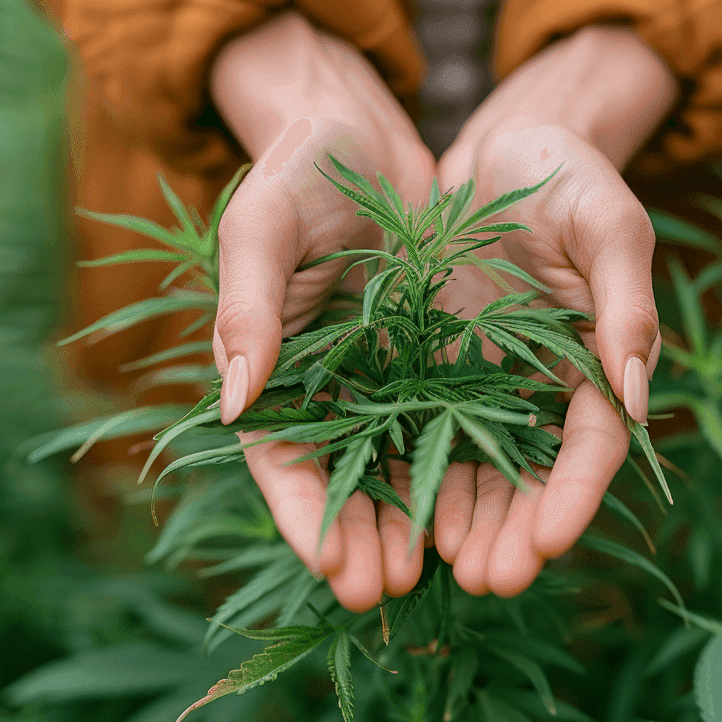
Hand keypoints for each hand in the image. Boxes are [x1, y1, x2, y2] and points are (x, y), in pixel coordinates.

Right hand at [210, 11, 434, 611]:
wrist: (365, 130)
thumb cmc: (298, 169)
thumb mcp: (261, 226)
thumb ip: (248, 309)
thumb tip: (232, 405)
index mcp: (273, 365)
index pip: (280, 458)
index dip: (302, 515)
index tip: (331, 565)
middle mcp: (331, 384)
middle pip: (345, 480)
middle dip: (364, 538)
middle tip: (389, 590)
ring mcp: (389, 374)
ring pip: (404, 465)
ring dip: (420, 521)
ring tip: (447, 572)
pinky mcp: (443, 356)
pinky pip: (457, 420)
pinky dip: (469, 466)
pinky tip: (490, 507)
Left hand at [431, 26, 677, 597]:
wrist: (498, 144)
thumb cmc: (567, 171)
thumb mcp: (607, 222)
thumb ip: (626, 303)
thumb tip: (638, 396)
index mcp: (595, 357)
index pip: (593, 442)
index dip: (575, 494)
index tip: (553, 541)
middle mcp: (539, 383)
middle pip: (531, 474)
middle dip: (513, 531)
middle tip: (489, 580)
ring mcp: (481, 378)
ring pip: (473, 467)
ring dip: (460, 522)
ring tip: (435, 569)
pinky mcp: (428, 365)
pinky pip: (414, 429)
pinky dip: (407, 473)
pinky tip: (388, 515)